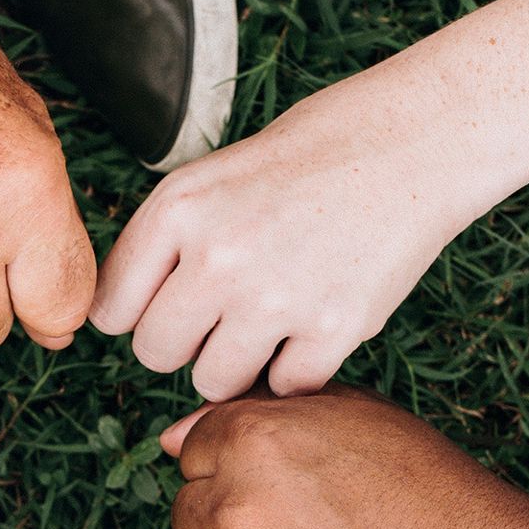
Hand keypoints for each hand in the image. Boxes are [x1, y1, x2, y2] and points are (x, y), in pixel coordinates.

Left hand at [90, 94, 486, 398]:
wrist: (417, 140)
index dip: (138, 313)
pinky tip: (316, 323)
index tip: (169, 303)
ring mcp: (276, 296)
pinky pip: (284, 387)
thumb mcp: (214, 176)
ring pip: (213, 382)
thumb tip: (124, 318)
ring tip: (272, 318)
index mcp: (179, 209)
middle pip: (155, 353)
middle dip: (185, 343)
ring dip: (238, 362)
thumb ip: (167, 242)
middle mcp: (219, 255)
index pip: (111, 309)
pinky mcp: (335, 328)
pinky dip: (298, 368)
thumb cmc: (314, 153)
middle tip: (227, 311)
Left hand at [162, 390, 528, 528]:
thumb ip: (262, 412)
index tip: (300, 492)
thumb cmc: (438, 496)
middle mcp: (234, 509)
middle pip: (190, 514)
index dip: (247, 470)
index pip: (195, 451)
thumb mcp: (361, 419)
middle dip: (239, 524)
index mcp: (252, 439)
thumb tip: (172, 439)